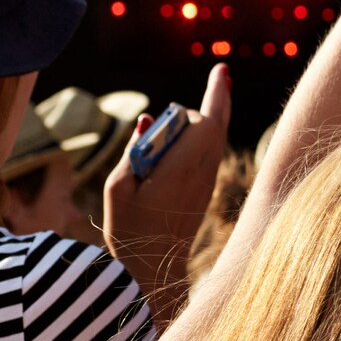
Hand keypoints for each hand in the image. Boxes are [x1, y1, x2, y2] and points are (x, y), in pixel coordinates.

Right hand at [104, 64, 231, 317]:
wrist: (152, 270)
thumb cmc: (129, 229)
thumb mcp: (119, 187)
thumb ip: (135, 149)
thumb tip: (149, 120)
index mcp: (184, 166)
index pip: (208, 120)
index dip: (216, 93)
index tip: (222, 69)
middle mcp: (203, 172)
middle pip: (212, 125)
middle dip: (196, 112)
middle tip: (175, 117)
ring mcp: (207, 182)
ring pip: (212, 140)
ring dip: (196, 128)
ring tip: (169, 144)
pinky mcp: (205, 191)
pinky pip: (207, 156)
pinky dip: (196, 143)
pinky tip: (179, 148)